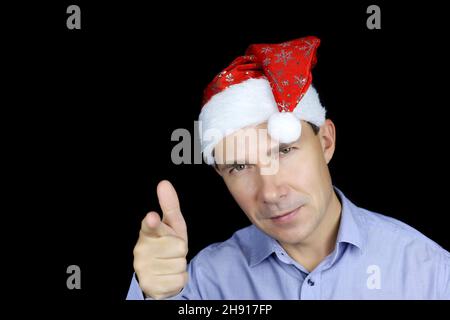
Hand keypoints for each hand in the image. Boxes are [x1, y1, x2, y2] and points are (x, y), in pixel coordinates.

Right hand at [133, 180, 187, 298]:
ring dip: (180, 265)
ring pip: (180, 264)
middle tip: (172, 252)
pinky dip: (179, 279)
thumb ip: (170, 206)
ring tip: (170, 264)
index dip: (153, 222)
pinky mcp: (151, 285)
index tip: (152, 217)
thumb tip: (164, 183)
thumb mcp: (172, 226)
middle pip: (179, 246)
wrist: (160, 275)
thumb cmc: (167, 245)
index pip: (151, 226)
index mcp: (147, 232)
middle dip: (181, 250)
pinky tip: (169, 276)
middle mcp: (141, 250)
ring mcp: (144, 269)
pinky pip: (179, 279)